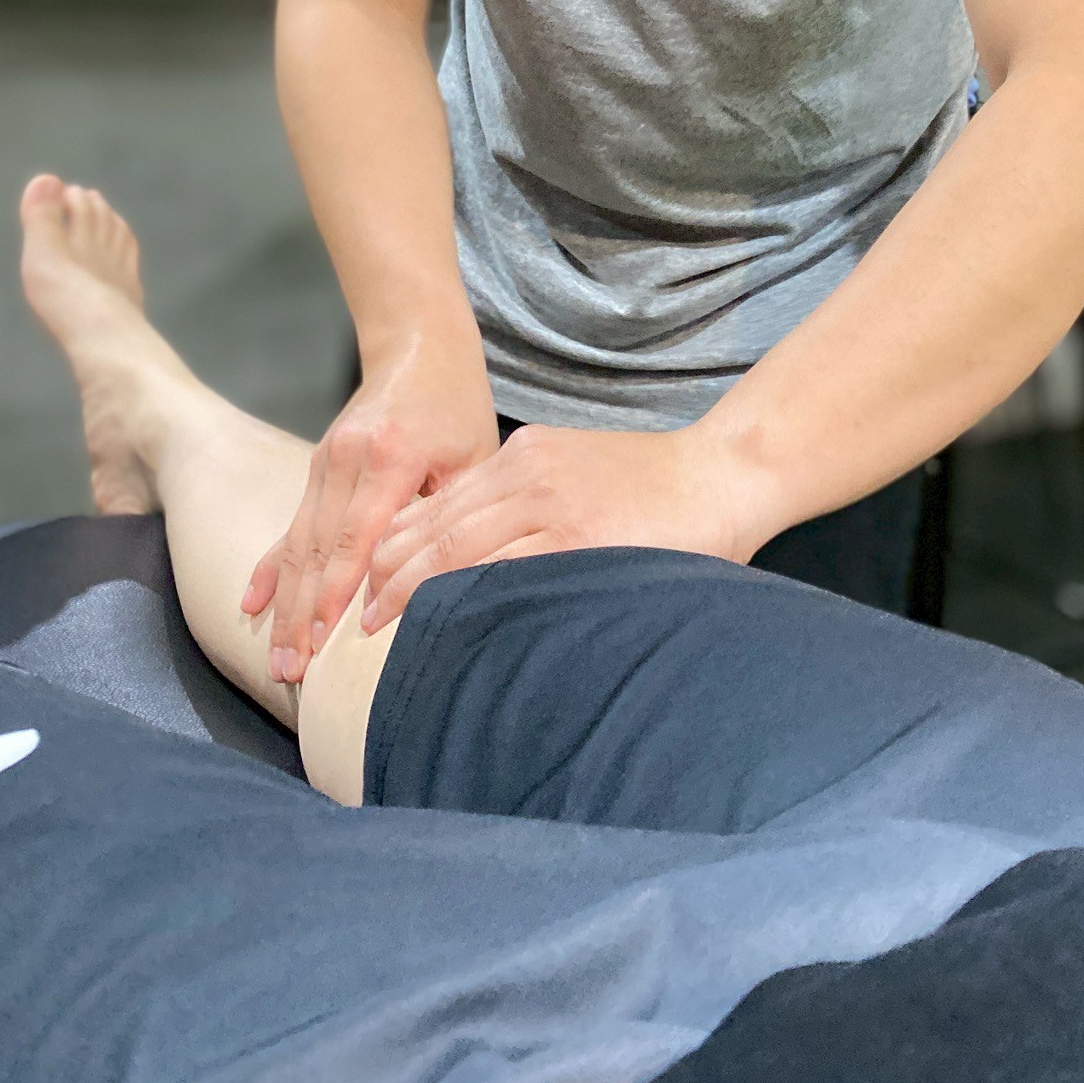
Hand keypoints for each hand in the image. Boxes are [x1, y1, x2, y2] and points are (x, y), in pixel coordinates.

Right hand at [242, 328, 497, 682]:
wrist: (418, 345)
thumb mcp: (474, 456)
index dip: (340, 593)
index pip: (358, 538)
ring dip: (285, 604)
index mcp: (391, 456)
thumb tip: (440, 588)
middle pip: (317, 550)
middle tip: (292, 671)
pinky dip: (269, 568)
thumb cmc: (458, 405)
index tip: (325, 642)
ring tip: (279, 658)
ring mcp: (324, 462)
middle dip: (301, 615)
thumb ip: (452, 517)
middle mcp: (347, 460)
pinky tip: (248, 603)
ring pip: (297, 543)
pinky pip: (288, 525)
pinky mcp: (315, 468)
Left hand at [360, 421, 752, 633]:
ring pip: (457, 549)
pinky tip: (440, 624)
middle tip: (355, 614)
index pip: (441, 502)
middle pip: (435, 525)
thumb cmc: (660, 486)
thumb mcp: (577, 472)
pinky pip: (506, 571)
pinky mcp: (580, 539)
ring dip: (409, 590)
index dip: (396, 542)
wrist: (728, 472)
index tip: (367, 577)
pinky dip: (465, 598)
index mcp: (525, 455)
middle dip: (387, 571)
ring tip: (376, 627)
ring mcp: (553, 504)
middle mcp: (529, 473)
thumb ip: (529, 501)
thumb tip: (480, 558)